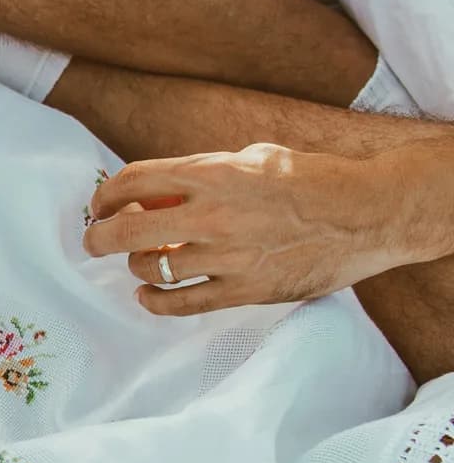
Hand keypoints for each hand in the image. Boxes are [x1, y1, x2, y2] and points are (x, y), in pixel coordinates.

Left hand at [84, 144, 428, 315]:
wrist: (369, 212)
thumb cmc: (312, 179)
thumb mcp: (254, 158)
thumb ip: (203, 172)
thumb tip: (156, 193)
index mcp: (214, 173)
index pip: (134, 181)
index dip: (106, 195)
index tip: (100, 206)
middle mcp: (215, 215)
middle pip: (128, 231)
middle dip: (99, 238)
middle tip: (93, 242)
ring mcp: (230, 256)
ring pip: (151, 270)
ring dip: (137, 267)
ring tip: (142, 263)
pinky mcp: (246, 290)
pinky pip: (182, 304)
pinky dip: (155, 302)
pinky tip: (148, 296)